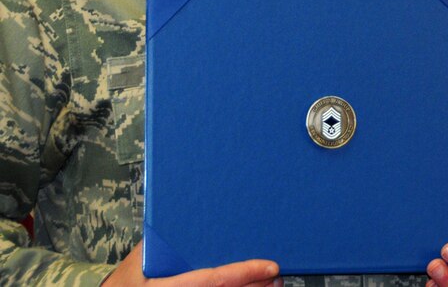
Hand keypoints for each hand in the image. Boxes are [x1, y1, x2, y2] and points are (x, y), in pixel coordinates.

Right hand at [103, 242, 280, 286]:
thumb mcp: (145, 253)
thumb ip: (169, 236)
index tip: (270, 266)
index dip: (244, 273)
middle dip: (255, 286)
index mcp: (169, 286)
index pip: (213, 280)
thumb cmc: (131, 275)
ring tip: (273, 283)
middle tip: (277, 274)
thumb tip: (198, 206)